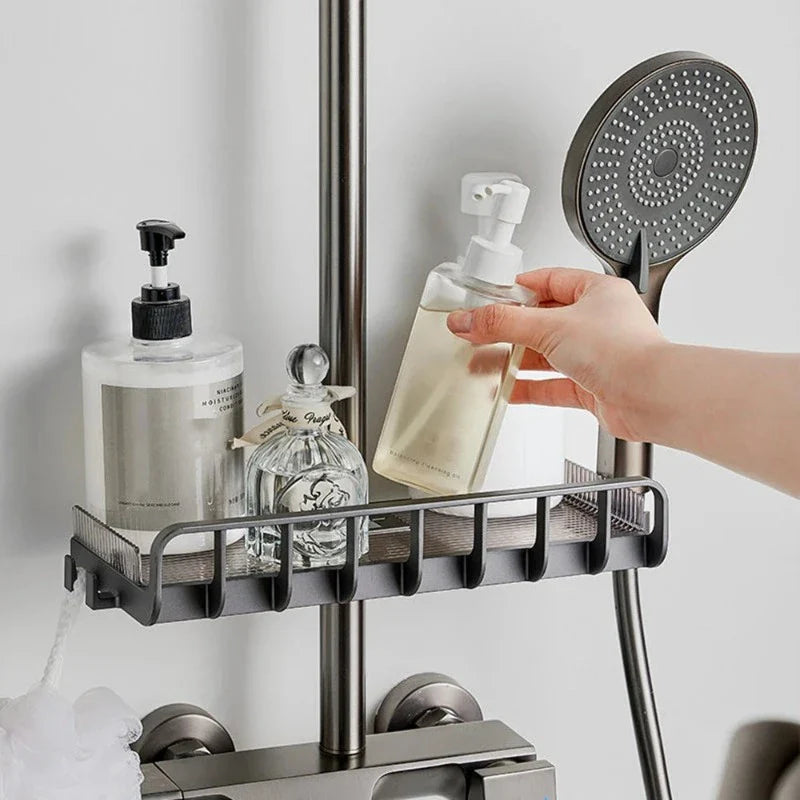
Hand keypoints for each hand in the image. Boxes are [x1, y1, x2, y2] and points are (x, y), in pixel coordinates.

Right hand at [447, 268, 667, 440]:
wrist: (652, 397)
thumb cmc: (624, 352)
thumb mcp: (551, 327)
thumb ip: (503, 323)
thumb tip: (468, 319)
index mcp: (597, 293)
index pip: (549, 281)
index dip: (517, 289)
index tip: (489, 298)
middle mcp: (599, 323)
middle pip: (544, 321)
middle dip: (511, 330)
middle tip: (480, 332)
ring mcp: (596, 357)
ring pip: (547, 355)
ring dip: (517, 360)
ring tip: (486, 362)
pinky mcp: (592, 388)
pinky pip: (553, 386)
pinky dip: (529, 388)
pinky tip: (508, 390)